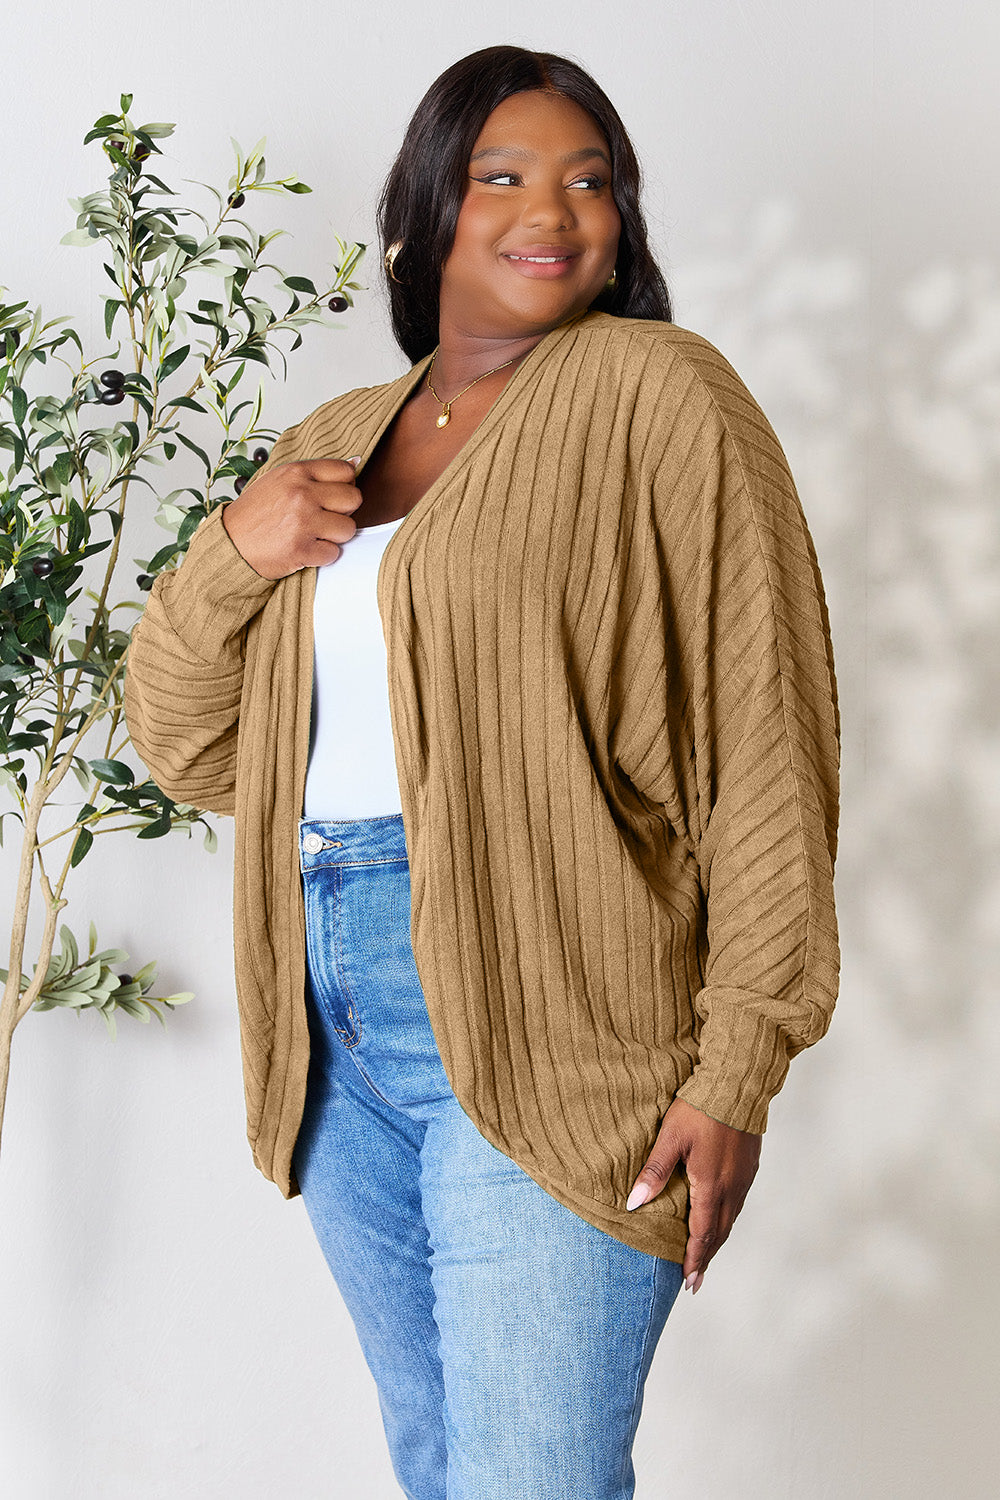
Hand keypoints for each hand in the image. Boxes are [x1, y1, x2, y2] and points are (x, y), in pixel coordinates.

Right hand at [221, 456, 363, 578]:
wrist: (230, 544)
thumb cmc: (254, 514)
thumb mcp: (279, 481)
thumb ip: (315, 474)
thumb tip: (355, 462)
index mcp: (296, 473)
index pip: (346, 471)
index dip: (344, 486)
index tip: (332, 496)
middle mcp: (301, 494)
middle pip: (353, 499)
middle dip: (343, 511)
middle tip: (324, 518)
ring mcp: (303, 522)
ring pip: (348, 528)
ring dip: (335, 536)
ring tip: (313, 535)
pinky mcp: (302, 550)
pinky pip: (334, 553)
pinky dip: (322, 555)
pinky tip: (305, 549)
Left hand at [626, 1097, 760, 1293]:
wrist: (737, 1085)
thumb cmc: (700, 1109)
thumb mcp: (670, 1138)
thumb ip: (654, 1172)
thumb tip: (633, 1204)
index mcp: (711, 1186)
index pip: (701, 1233)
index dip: (694, 1259)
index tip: (688, 1282)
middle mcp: (731, 1188)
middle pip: (718, 1232)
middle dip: (706, 1258)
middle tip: (695, 1281)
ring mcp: (743, 1178)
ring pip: (730, 1219)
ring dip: (716, 1241)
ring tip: (706, 1257)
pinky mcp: (749, 1167)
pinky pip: (738, 1203)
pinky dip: (726, 1220)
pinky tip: (720, 1220)